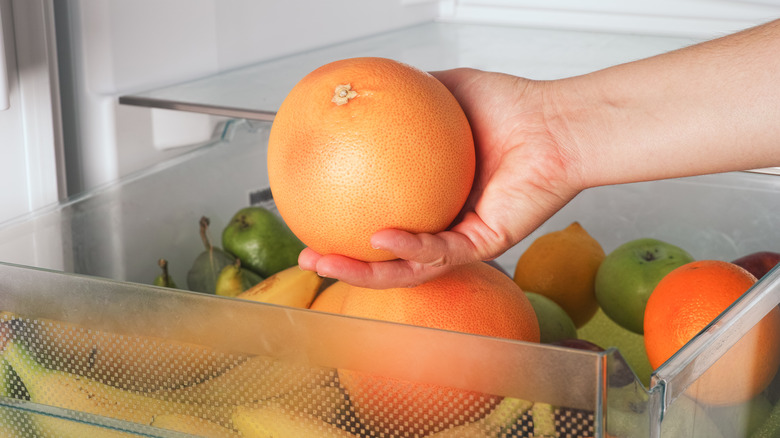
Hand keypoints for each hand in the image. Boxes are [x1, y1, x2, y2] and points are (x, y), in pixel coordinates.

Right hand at [299, 68, 583, 287]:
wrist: (556, 121)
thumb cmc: (512, 107)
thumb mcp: (445, 90)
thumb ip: (405, 95)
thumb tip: (364, 87)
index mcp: (433, 197)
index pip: (381, 221)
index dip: (344, 227)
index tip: (311, 221)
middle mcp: (445, 223)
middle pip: (386, 258)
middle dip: (344, 265)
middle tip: (309, 259)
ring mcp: (464, 239)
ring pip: (408, 269)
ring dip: (364, 272)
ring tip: (327, 263)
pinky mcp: (486, 243)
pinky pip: (440, 250)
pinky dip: (407, 246)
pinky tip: (378, 238)